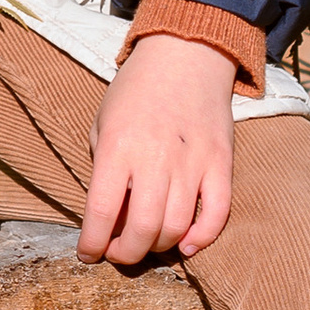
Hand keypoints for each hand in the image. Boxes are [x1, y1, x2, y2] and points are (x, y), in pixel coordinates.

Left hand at [79, 34, 235, 265]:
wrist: (185, 55)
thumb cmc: (135, 92)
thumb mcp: (102, 123)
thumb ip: (102, 169)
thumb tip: (108, 219)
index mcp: (117, 147)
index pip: (101, 211)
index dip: (92, 243)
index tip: (88, 254)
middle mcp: (155, 158)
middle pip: (142, 229)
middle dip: (127, 254)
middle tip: (119, 252)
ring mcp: (192, 162)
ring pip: (177, 227)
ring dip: (158, 247)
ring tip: (147, 243)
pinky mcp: (221, 163)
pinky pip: (217, 214)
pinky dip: (202, 238)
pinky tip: (186, 245)